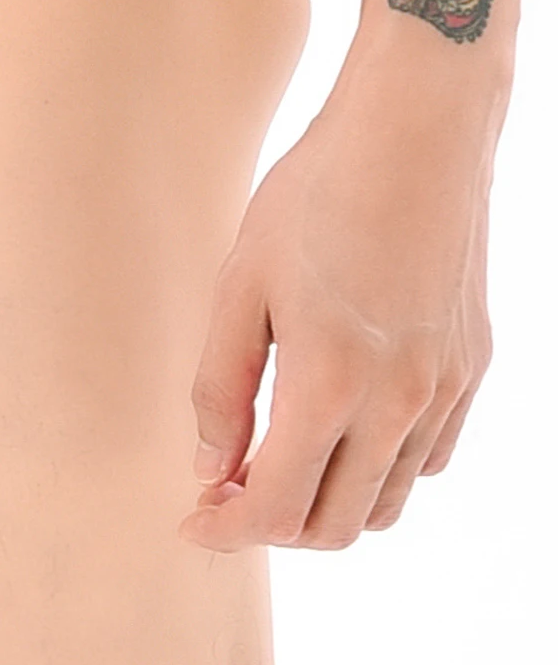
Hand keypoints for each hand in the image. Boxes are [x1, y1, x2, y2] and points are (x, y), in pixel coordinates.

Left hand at [179, 66, 497, 549]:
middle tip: (227, 489)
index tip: (192, 522)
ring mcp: (446, 391)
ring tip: (277, 458)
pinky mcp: (472, 369)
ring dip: (327, 502)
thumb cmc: (313, 197)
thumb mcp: (239, 283)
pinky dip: (378, 469)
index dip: (227, 530)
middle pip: (335, 524)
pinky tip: (339, 425)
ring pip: (386, 500)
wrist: (413, 135)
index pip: (278, 508)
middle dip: (273, 525)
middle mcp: (400, 406)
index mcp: (330, 386)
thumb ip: (220, 385)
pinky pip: (426, 458)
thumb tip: (211, 468)